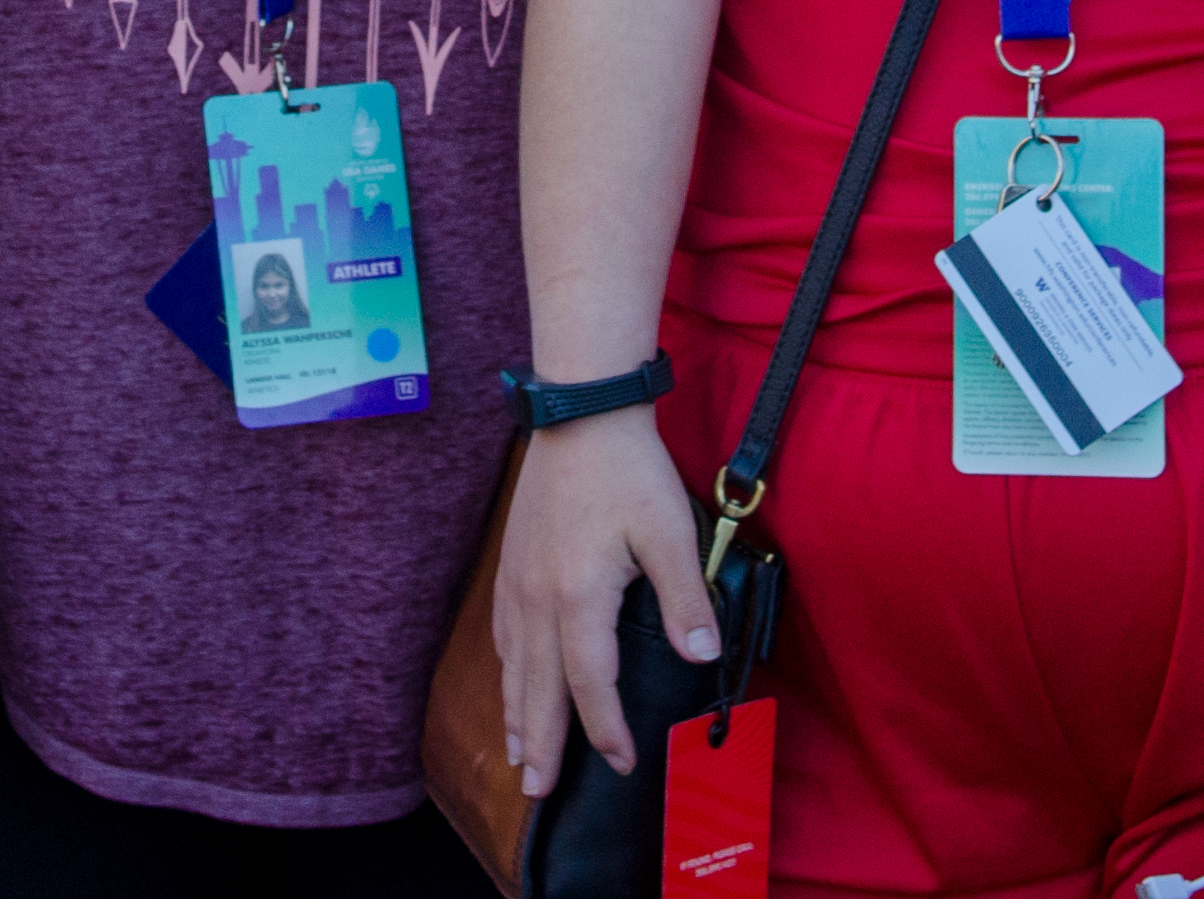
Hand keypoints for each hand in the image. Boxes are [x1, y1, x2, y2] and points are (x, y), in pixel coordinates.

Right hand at [491, 409, 718, 795]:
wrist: (579, 412)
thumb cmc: (627, 470)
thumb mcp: (669, 530)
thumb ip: (685, 596)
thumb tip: (700, 656)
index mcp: (578, 597)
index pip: (591, 684)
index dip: (606, 730)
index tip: (621, 763)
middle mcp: (538, 598)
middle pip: (537, 688)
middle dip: (539, 744)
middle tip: (536, 792)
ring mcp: (518, 581)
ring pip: (514, 665)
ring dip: (516, 715)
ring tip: (517, 755)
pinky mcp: (512, 564)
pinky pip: (503, 634)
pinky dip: (507, 671)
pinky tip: (511, 681)